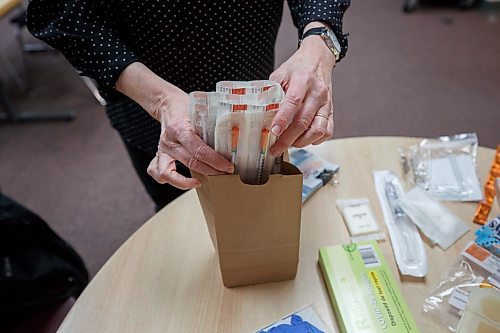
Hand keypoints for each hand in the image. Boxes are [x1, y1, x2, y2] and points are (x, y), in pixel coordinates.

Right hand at [116, 63, 233, 189]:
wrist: (168, 104)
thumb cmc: (186, 107)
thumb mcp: (201, 110)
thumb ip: (214, 121)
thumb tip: (236, 132)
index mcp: (180, 128)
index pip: (199, 150)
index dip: (215, 161)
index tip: (228, 167)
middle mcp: (169, 141)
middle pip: (191, 163)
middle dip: (211, 171)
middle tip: (225, 174)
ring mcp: (162, 149)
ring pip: (169, 173)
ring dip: (187, 182)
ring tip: (203, 182)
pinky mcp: (159, 155)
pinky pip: (158, 173)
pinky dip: (172, 181)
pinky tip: (186, 182)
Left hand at [269, 24, 335, 156]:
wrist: (319, 59)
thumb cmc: (298, 67)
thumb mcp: (280, 73)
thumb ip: (271, 91)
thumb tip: (260, 111)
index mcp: (303, 80)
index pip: (294, 102)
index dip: (283, 119)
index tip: (274, 131)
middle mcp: (317, 93)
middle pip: (304, 121)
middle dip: (288, 139)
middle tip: (275, 149)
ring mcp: (326, 103)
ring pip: (318, 130)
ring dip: (302, 142)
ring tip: (289, 144)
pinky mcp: (331, 111)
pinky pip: (327, 131)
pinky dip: (316, 140)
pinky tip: (304, 140)